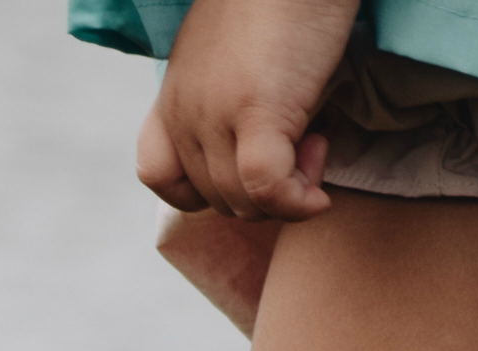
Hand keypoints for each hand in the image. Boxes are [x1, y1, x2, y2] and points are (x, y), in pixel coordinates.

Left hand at [137, 0, 357, 221]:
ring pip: (239, 201)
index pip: (159, 175)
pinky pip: (265, 189)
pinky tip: (318, 194)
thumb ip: (228, 101)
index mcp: (174, 97)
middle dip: (261, 192)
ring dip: (286, 192)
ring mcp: (214, 115)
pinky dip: (295, 203)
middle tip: (302, 148)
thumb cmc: (280, 3)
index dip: (204, 190)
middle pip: (211, 197)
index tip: (247, 168)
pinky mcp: (255, 112)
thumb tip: (267, 151)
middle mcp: (185, 111)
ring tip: (314, 144)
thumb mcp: (237, 59)